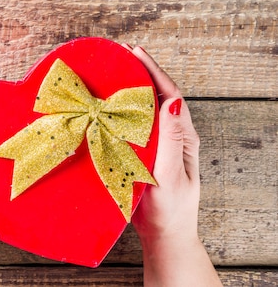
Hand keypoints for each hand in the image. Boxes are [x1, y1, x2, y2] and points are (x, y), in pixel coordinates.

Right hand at [126, 45, 221, 286]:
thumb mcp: (171, 174)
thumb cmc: (170, 210)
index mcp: (183, 138)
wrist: (162, 235)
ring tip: (110, 73)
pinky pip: (132, 126)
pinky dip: (120, 112)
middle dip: (141, 73)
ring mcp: (157, 145)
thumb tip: (173, 102)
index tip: (136, 52)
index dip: (154, 71)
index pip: (171, 95)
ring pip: (144, 110)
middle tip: (120, 55)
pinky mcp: (143, 154)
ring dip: (129, 90)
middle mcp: (172, 137)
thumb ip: (171, 140)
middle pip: (158, 97)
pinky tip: (105, 107)